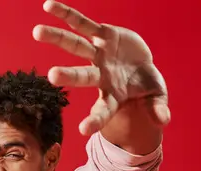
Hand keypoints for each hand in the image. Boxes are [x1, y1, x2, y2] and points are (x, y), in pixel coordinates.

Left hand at [33, 0, 169, 135]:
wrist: (141, 67)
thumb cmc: (146, 87)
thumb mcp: (157, 97)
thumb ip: (158, 108)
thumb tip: (163, 120)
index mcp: (113, 95)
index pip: (103, 111)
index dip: (95, 120)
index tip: (83, 129)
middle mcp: (101, 75)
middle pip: (83, 76)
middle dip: (69, 75)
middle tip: (52, 75)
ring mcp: (98, 54)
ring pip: (75, 45)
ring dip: (57, 38)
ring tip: (37, 31)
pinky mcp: (102, 35)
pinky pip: (82, 23)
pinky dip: (67, 14)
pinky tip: (48, 5)